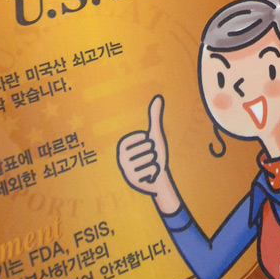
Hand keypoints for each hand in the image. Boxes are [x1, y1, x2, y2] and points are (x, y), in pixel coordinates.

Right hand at [117, 95, 181, 213]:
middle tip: (149, 160)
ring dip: (155, 164)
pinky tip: (149, 176)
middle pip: (148, 149)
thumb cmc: (155, 155)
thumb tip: (159, 97)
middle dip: (154, 155)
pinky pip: (152, 170)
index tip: (147, 149)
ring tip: (148, 167)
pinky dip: (155, 173)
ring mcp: (126, 170)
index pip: (144, 138)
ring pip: (151, 160)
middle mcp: (121, 157)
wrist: (157, 178)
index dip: (151, 143)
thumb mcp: (155, 136)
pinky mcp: (132, 181)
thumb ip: (155, 117)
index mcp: (123, 145)